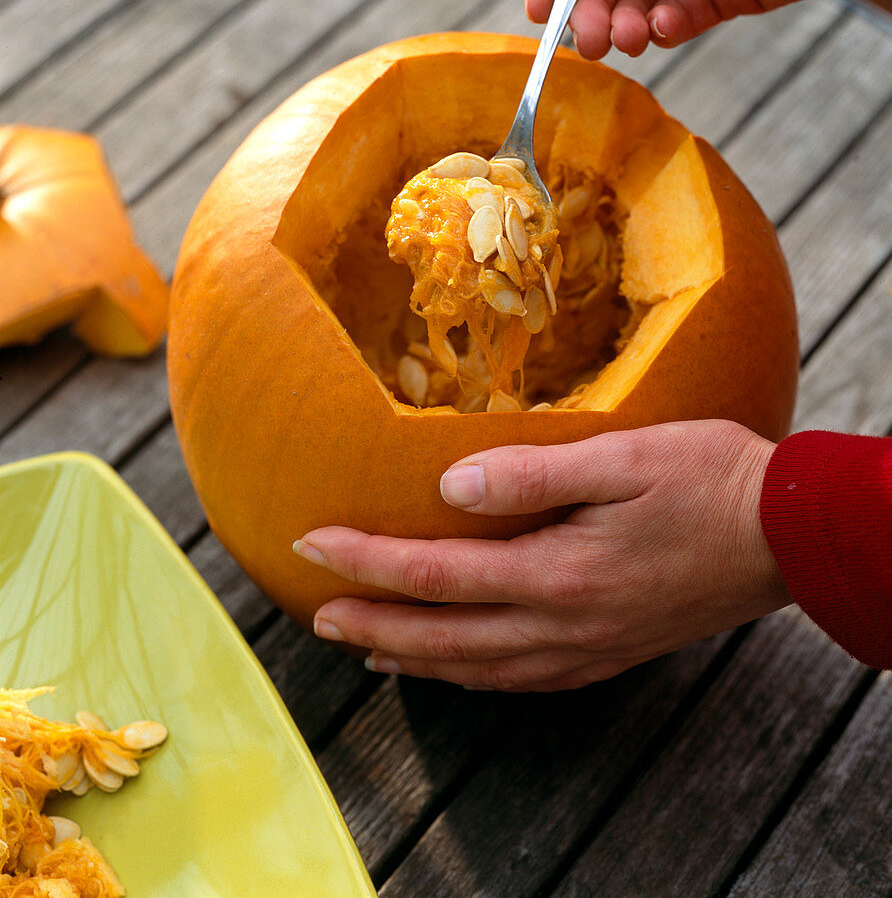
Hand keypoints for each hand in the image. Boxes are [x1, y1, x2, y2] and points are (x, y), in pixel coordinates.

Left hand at [294, 420, 791, 691]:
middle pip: (442, 637)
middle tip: (317, 612)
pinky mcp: (606, 653)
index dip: (367, 561)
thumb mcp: (622, 457)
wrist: (785, 534)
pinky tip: (453, 665)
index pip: (435, 574)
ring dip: (412, 658)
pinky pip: (518, 678)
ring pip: (475, 668)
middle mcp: (562, 625)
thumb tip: (451, 488)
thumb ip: (532, 474)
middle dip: (372, 624)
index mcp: (557, 573)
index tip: (315, 542)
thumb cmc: (707, 480)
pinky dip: (468, 674)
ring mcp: (585, 649)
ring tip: (365, 647)